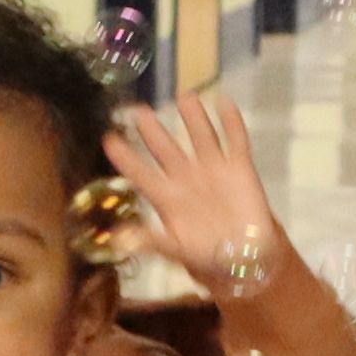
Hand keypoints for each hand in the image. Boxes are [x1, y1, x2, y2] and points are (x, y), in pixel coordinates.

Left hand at [98, 91, 286, 286]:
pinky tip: (224, 102)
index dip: (126, 158)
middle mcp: (186, 178)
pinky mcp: (240, 169)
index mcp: (167, 198)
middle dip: (153, 131)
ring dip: (193, 118)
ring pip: (200, 138)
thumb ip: (151, 242)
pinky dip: (232, 123)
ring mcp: (213, 170)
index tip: (109, 140)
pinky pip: (235, 141)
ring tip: (184, 97)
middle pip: (166, 149)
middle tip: (139, 110)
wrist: (247, 259)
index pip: (140, 173)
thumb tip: (118, 240)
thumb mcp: (176, 251)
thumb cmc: (207, 256)